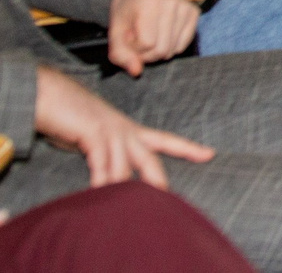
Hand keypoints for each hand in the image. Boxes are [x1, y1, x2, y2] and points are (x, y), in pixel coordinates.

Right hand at [33, 68, 211, 189]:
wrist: (50, 93)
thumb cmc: (71, 118)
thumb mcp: (94, 138)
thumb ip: (106, 156)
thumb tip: (111, 180)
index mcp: (130, 129)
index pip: (165, 140)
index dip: (187, 148)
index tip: (210, 154)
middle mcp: (125, 130)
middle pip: (150, 159)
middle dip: (158, 181)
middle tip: (166, 199)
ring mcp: (109, 130)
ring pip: (124, 166)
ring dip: (121, 188)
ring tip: (121, 209)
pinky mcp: (91, 132)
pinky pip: (101, 159)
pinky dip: (100, 178)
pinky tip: (99, 191)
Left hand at [106, 0, 196, 74]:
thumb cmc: (127, 5)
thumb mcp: (115, 26)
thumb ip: (120, 52)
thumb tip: (137, 71)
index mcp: (148, 5)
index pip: (146, 45)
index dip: (134, 48)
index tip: (129, 38)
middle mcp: (171, 4)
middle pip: (161, 49)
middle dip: (147, 53)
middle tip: (139, 41)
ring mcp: (185, 7)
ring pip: (173, 49)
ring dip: (159, 50)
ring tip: (151, 36)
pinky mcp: (194, 11)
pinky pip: (184, 43)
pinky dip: (172, 45)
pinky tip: (163, 35)